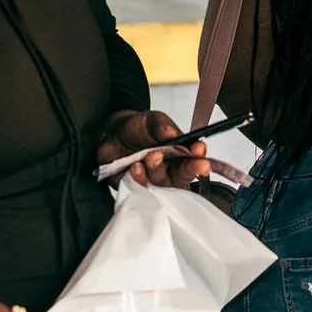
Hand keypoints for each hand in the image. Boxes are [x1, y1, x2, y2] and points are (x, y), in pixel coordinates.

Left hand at [97, 108, 213, 189]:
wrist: (111, 135)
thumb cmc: (138, 129)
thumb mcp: (151, 120)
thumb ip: (162, 125)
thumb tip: (173, 133)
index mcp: (180, 153)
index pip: (195, 159)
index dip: (200, 157)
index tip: (199, 150)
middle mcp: (171, 170)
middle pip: (184, 176)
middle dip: (188, 168)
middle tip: (186, 161)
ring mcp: (155, 181)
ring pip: (163, 184)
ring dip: (158, 170)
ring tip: (151, 156)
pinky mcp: (139, 189)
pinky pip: (142, 191)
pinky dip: (140, 179)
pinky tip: (136, 167)